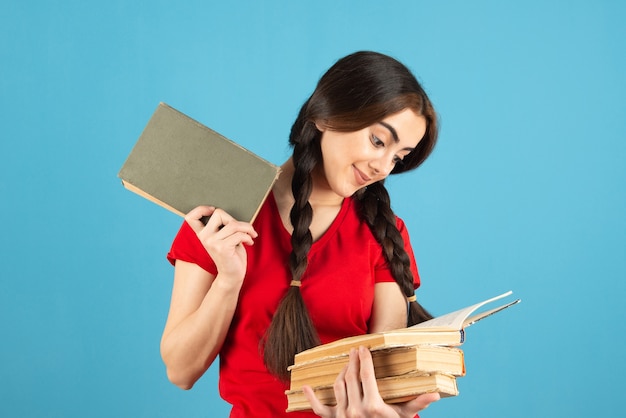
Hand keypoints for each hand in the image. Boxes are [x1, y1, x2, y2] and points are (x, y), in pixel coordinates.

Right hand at [185, 206, 257, 283]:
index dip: (200, 209)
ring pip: (233, 224)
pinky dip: (248, 237)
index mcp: (202, 234)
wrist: (232, 275)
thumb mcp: (225, 238)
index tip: (212, 210)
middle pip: (219, 213)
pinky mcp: (222, 248)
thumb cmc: (232, 255)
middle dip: (235, 219)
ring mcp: (212, 242)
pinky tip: (250, 242)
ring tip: (251, 234)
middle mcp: (204, 237)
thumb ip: (224, 226)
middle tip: (244, 229)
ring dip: (247, 228)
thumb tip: (233, 214)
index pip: (190, 217)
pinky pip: (239, 234)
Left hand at [303, 346, 439, 417]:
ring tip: (346, 364)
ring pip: (338, 386)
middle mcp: (355, 410)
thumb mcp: (404, 417)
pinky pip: (320, 410)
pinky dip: (312, 398)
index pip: (366, 375)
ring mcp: (343, 416)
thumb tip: (435, 394)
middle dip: (352, 361)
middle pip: (351, 377)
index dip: (364, 359)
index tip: (363, 348)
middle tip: (354, 351)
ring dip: (341, 372)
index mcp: (372, 406)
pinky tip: (304, 387)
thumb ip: (417, 404)